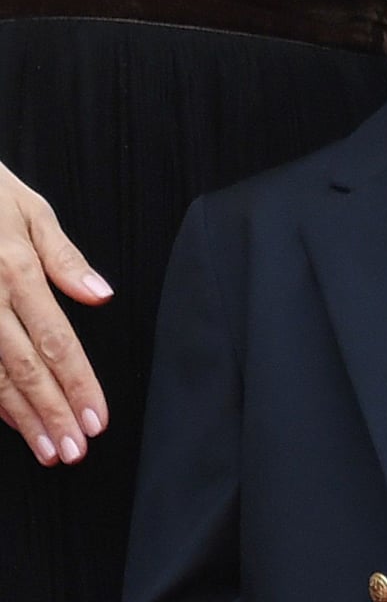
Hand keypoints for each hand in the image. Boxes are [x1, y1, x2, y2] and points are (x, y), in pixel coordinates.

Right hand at [0, 159, 110, 465]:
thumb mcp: (32, 211)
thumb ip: (65, 257)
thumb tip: (102, 294)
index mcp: (17, 272)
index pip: (57, 340)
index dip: (78, 383)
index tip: (97, 418)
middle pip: (25, 368)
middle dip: (52, 413)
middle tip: (74, 451)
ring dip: (21, 418)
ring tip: (47, 449)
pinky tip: (9, 422)